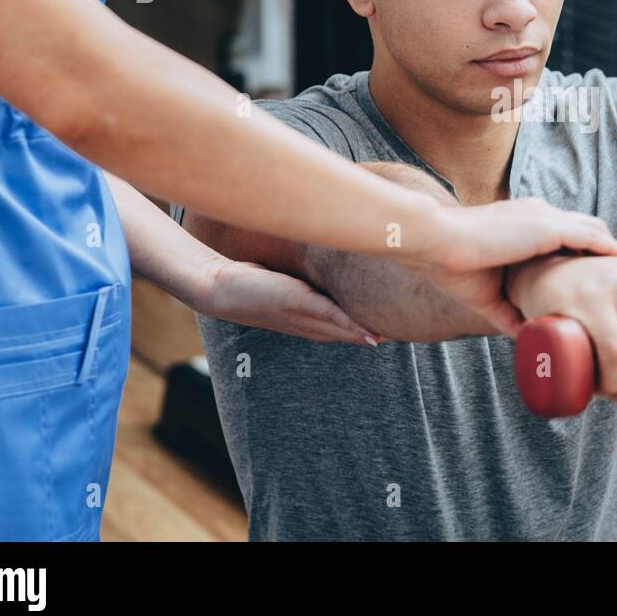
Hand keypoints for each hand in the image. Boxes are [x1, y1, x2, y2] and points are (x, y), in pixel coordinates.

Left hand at [194, 256, 382, 344]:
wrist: (218, 286)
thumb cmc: (247, 284)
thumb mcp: (280, 284)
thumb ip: (299, 284)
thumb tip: (310, 276)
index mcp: (304, 321)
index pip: (338, 330)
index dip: (361, 332)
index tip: (386, 333)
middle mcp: (305, 324)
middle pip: (343, 335)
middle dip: (370, 336)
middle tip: (398, 338)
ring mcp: (302, 315)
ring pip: (340, 329)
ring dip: (365, 335)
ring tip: (390, 339)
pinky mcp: (298, 303)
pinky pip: (331, 316)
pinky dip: (350, 324)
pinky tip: (367, 331)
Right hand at [413, 199, 616, 334]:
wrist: (435, 242)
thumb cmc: (452, 266)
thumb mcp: (489, 294)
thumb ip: (511, 312)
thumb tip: (530, 337)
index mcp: (524, 225)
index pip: (567, 236)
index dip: (588, 255)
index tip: (606, 278)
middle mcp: (539, 216)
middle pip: (588, 231)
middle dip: (608, 253)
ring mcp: (544, 218)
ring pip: (594, 232)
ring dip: (615, 252)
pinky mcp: (546, 226)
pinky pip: (590, 236)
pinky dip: (611, 250)